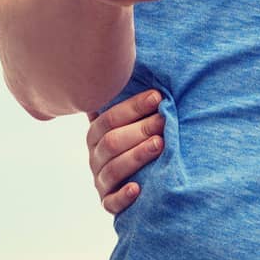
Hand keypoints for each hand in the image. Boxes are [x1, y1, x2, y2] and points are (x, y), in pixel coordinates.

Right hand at [86, 88, 166, 213]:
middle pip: (112, 142)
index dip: (133, 107)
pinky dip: (124, 196)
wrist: (141, 178)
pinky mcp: (108, 202)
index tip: (157, 97)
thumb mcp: (132, 119)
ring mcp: (101, 180)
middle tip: (163, 121)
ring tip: (159, 144)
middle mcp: (95, 156)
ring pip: (113, 169)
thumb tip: (139, 56)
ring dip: (136, 155)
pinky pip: (112, 203)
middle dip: (139, 129)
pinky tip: (138, 188)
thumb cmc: (139, 138)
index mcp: (97, 133)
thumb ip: (132, 100)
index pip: (109, 118)